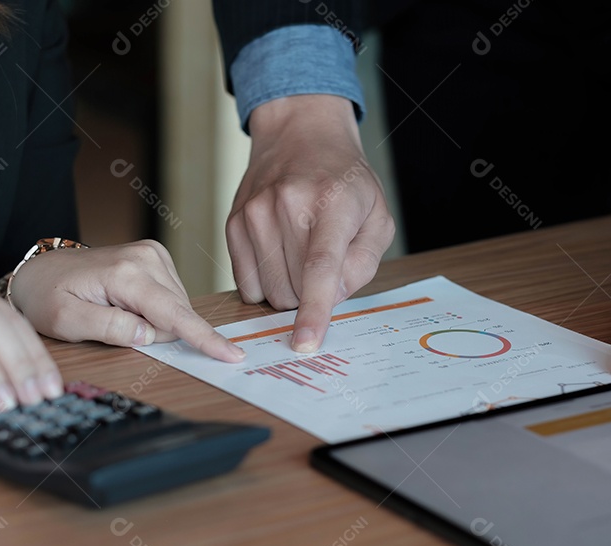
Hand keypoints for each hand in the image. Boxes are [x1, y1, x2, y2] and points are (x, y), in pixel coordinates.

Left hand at [9, 239, 245, 362]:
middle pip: (176, 314)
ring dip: (154, 322)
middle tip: (112, 326)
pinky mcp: (157, 259)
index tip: (232, 354)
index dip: (204, 338)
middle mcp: (147, 257)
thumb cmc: (47, 296)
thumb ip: (109, 328)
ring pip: (177, 307)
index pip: (174, 314)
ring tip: (114, 312)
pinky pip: (171, 298)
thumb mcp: (66, 321)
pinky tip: (127, 306)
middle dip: (155, 333)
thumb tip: (149, 334)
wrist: (40, 271)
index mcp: (127, 273)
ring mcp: (154, 255)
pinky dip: (155, 312)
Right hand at [232, 94, 394, 352]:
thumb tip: (332, 298)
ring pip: (268, 292)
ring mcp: (254, 213)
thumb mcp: (377, 215)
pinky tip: (278, 254)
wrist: (300, 136)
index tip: (305, 344)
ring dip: (288, 290)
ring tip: (300, 256)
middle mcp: (286, 205)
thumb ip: (362, 262)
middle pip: (293, 290)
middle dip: (311, 296)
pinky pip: (246, 282)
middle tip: (323, 266)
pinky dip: (266, 282)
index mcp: (331, 203)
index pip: (320, 267)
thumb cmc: (344, 181)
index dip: (314, 310)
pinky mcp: (233, 223)